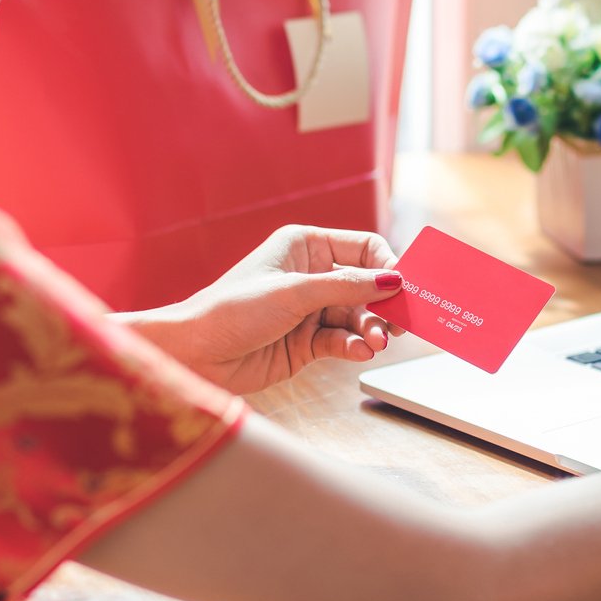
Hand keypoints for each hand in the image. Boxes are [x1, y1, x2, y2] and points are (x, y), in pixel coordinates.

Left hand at [124, 226, 403, 394]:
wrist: (196, 354)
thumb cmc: (231, 310)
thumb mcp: (293, 293)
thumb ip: (346, 286)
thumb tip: (394, 281)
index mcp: (305, 246)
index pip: (363, 247)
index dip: (387, 265)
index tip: (405, 287)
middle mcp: (311, 275)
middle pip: (366, 285)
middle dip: (383, 304)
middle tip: (400, 323)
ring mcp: (310, 310)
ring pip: (357, 316)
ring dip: (371, 330)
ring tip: (377, 343)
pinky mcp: (307, 343)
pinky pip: (342, 341)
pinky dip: (355, 347)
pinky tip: (361, 352)